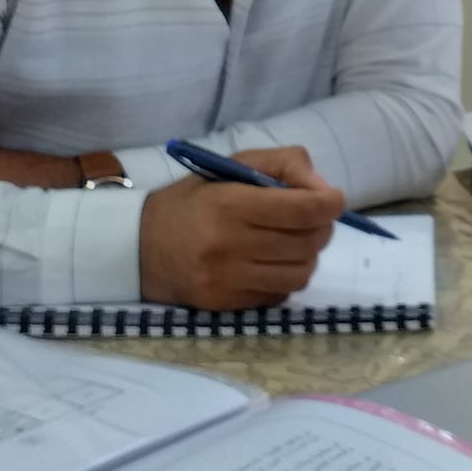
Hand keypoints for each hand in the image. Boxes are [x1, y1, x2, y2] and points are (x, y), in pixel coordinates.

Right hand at [137, 146, 344, 309]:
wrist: (139, 246)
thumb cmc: (194, 200)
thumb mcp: (232, 166)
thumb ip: (283, 164)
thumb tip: (323, 189)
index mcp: (231, 205)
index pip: (303, 209)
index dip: (329, 203)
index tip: (333, 199)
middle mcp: (228, 245)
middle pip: (308, 243)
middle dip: (320, 228)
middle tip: (311, 219)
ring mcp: (226, 280)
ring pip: (300, 274)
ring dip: (306, 256)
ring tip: (291, 242)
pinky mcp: (224, 306)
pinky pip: (279, 295)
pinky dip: (284, 279)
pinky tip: (268, 264)